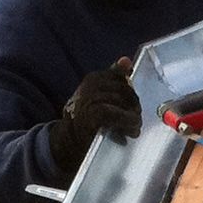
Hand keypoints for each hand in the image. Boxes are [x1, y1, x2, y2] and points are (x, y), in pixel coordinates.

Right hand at [48, 58, 140, 173]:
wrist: (68, 142)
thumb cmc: (86, 119)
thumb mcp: (98, 96)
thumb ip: (113, 78)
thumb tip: (127, 60)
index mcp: (94, 78)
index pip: (121, 78)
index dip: (130, 93)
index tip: (129, 106)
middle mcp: (91, 84)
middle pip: (126, 90)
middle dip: (133, 106)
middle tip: (135, 120)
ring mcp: (90, 97)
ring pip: (123, 101)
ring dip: (132, 117)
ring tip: (133, 128)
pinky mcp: (92, 113)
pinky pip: (116, 113)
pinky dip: (126, 122)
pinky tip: (129, 131)